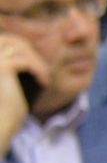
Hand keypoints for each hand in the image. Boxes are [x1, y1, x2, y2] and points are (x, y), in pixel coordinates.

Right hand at [0, 34, 47, 153]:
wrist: (0, 122)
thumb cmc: (7, 103)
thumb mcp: (14, 79)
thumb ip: (18, 63)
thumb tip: (35, 54)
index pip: (7, 40)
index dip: (26, 50)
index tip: (38, 68)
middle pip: (15, 41)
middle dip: (33, 54)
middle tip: (44, 71)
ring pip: (21, 48)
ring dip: (38, 62)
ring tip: (45, 77)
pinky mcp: (2, 67)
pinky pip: (26, 61)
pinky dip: (39, 70)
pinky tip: (45, 83)